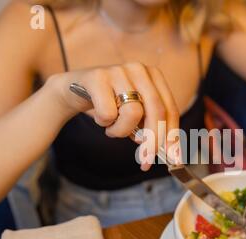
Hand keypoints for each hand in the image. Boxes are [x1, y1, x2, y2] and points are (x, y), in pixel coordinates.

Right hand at [45, 63, 179, 170]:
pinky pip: (108, 113)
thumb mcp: (135, 115)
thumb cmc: (110, 104)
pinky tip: (99, 117)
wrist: (73, 90)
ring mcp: (118, 70)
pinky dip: (104, 123)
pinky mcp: (97, 77)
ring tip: (112, 128)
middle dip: (152, 141)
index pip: (170, 109)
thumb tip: (169, 153)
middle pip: (156, 111)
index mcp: (154, 76)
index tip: (172, 159)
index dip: (172, 136)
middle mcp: (139, 69)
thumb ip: (151, 128)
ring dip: (121, 131)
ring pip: (133, 113)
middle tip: (145, 160)